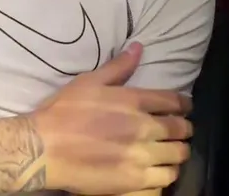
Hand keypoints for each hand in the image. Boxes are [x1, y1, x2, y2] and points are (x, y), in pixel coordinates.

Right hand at [30, 42, 192, 194]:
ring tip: (169, 155)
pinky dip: (164, 177)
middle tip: (180, 132)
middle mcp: (144, 129)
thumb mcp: (89, 82)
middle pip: (181, 131)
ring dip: (176, 155)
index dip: (184, 105)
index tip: (185, 108)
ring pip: (177, 158)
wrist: (43, 148)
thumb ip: (118, 67)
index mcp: (134, 102)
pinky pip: (163, 182)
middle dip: (184, 130)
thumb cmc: (63, 112)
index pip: (174, 102)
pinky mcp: (133, 183)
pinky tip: (157, 173)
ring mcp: (140, 158)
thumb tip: (139, 47)